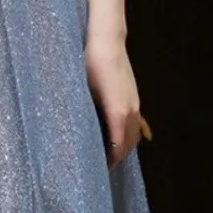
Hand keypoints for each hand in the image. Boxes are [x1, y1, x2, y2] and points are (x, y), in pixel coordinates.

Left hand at [83, 33, 151, 169]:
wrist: (107, 41)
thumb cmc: (90, 64)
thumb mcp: (83, 92)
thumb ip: (85, 116)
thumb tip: (76, 135)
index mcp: (119, 114)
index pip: (117, 148)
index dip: (108, 162)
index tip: (96, 171)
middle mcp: (131, 112)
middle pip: (127, 145)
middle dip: (116, 158)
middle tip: (99, 167)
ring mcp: (135, 104)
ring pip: (134, 135)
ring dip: (123, 147)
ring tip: (107, 154)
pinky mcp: (134, 97)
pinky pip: (136, 123)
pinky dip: (128, 134)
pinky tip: (119, 137)